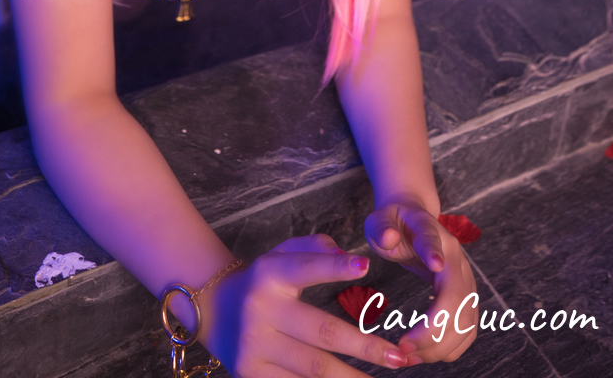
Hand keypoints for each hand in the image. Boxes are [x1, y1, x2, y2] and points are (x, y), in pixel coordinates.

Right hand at [204, 233, 421, 375]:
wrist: (215, 311)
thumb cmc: (264, 281)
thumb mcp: (282, 253)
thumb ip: (316, 248)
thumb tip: (350, 258)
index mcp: (270, 274)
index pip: (306, 268)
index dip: (335, 268)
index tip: (366, 267)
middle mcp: (261, 310)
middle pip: (322, 332)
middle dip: (364, 347)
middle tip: (398, 357)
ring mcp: (256, 347)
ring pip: (314, 368)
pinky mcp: (252, 375)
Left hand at [364, 203, 477, 362]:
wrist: (413, 220)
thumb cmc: (393, 223)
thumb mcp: (379, 220)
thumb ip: (381, 227)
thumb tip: (388, 238)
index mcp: (432, 233)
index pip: (434, 243)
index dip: (434, 254)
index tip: (435, 265)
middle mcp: (455, 259)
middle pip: (456, 297)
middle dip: (433, 329)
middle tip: (403, 347)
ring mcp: (465, 280)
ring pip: (465, 320)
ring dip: (441, 345)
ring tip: (409, 356)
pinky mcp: (466, 298)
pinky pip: (467, 330)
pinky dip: (449, 348)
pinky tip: (424, 354)